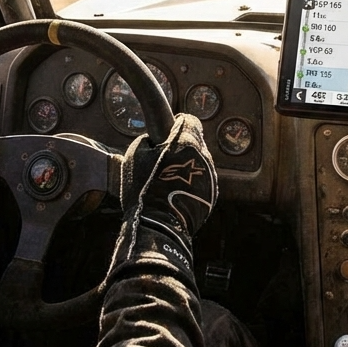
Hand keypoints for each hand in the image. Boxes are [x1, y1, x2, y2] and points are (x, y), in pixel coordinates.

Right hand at [111, 113, 216, 283]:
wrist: (159, 226)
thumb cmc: (144, 188)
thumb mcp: (135, 155)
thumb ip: (149, 139)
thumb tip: (155, 139)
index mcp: (186, 141)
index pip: (189, 120)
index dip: (175, 125)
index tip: (165, 134)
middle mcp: (204, 155)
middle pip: (194, 143)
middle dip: (180, 148)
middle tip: (161, 162)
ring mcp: (211, 176)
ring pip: (198, 163)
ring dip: (186, 167)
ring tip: (166, 182)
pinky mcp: (212, 195)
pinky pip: (201, 182)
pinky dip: (191, 185)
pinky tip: (174, 194)